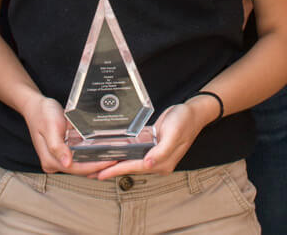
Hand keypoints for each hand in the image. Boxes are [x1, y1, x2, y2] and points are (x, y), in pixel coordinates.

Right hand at [22, 95, 113, 177]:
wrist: (35, 106)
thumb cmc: (42, 114)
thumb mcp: (50, 127)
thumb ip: (57, 146)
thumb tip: (67, 163)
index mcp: (50, 160)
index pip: (77, 169)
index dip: (95, 166)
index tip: (111, 161)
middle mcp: (54, 163)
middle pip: (80, 170)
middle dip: (99, 166)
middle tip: (119, 158)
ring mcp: (58, 159)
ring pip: (81, 165)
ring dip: (97, 162)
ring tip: (115, 155)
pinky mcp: (63, 153)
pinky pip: (80, 158)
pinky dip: (92, 155)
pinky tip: (104, 151)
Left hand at [97, 97, 214, 178]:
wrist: (194, 111)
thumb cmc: (185, 121)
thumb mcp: (174, 133)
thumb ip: (162, 150)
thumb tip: (149, 164)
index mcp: (163, 161)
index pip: (135, 167)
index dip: (117, 170)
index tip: (101, 174)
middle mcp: (158, 161)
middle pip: (131, 167)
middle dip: (112, 170)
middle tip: (92, 172)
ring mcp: (155, 155)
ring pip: (132, 161)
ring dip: (116, 163)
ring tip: (98, 164)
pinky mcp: (153, 146)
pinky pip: (136, 153)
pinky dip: (124, 154)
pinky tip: (113, 152)